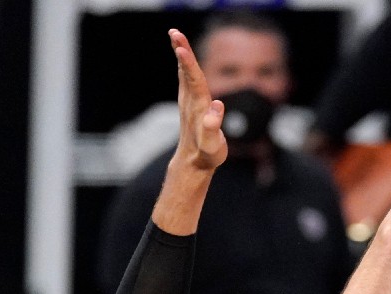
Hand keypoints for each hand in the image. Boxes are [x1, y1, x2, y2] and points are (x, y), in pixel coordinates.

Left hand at [170, 29, 226, 170]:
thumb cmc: (206, 156)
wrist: (193, 165)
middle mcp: (191, 102)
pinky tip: (182, 57)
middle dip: (182, 51)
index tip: (180, 48)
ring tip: (175, 36)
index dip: (188, 64)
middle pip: (186, 72)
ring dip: (181, 54)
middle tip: (174, 32)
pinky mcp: (189, 104)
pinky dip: (184, 65)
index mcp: (199, 108)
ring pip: (184, 73)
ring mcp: (188, 102)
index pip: (194, 81)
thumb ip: (213, 127)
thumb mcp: (212, 147)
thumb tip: (217, 106)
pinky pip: (186, 80)